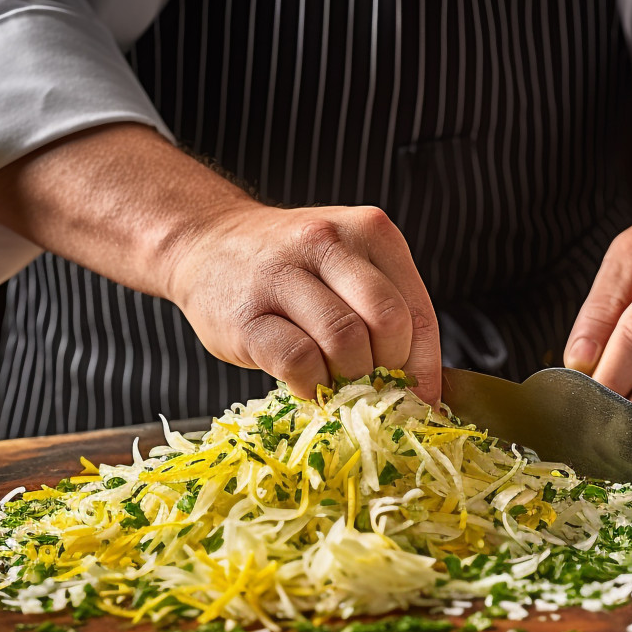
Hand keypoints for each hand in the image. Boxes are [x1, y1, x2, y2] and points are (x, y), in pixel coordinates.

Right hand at [167, 203, 441, 401]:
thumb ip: (385, 309)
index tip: (422, 400)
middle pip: (388, 322)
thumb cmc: (289, 266)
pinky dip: (312, 385)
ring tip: (339, 385)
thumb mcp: (346, 265)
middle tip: (375, 389)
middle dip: (389, 369)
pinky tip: (307, 383)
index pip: (417, 310)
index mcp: (369, 231)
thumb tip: (424, 390)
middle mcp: (328, 242)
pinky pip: (299, 360)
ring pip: (345, 341)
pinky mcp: (246, 315)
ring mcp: (282, 275)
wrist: (205, 243)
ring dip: (350, 380)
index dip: (426, 366)